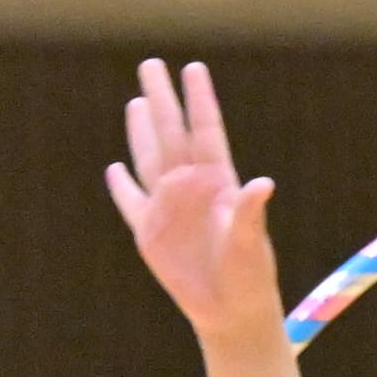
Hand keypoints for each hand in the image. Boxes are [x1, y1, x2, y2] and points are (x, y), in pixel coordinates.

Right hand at [106, 59, 296, 352]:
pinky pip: (131, 203)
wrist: (232, 312)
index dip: (198, 100)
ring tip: (137, 102)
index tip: (193, 68)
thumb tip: (262, 184)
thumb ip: (249, 213)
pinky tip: (114, 168)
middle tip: (151, 64)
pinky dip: (121, 187)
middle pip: (170, 134)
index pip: (205, 131)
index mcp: (218, 183)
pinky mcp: (150, 234)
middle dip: (161, 99)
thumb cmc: (250, 277)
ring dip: (140, 131)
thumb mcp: (251, 245)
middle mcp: (191, 188)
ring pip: (148, 159)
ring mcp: (168, 208)